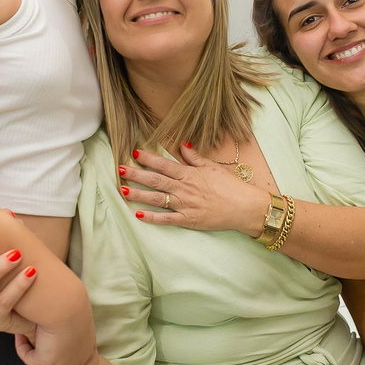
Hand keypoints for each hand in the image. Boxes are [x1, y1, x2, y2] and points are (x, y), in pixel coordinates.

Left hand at [121, 145, 265, 234]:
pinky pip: (166, 219)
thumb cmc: (230, 187)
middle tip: (120, 169)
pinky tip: (138, 214)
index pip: (165, 164)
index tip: (134, 153)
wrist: (244, 207)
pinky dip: (151, 217)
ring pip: (157, 198)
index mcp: (190, 174)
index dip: (149, 158)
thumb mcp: (212, 168)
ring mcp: (185, 205)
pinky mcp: (187, 220)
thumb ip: (195, 157)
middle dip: (137, 174)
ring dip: (139, 194)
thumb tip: (182, 145)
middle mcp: (184, 188)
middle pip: (156, 180)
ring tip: (123, 189)